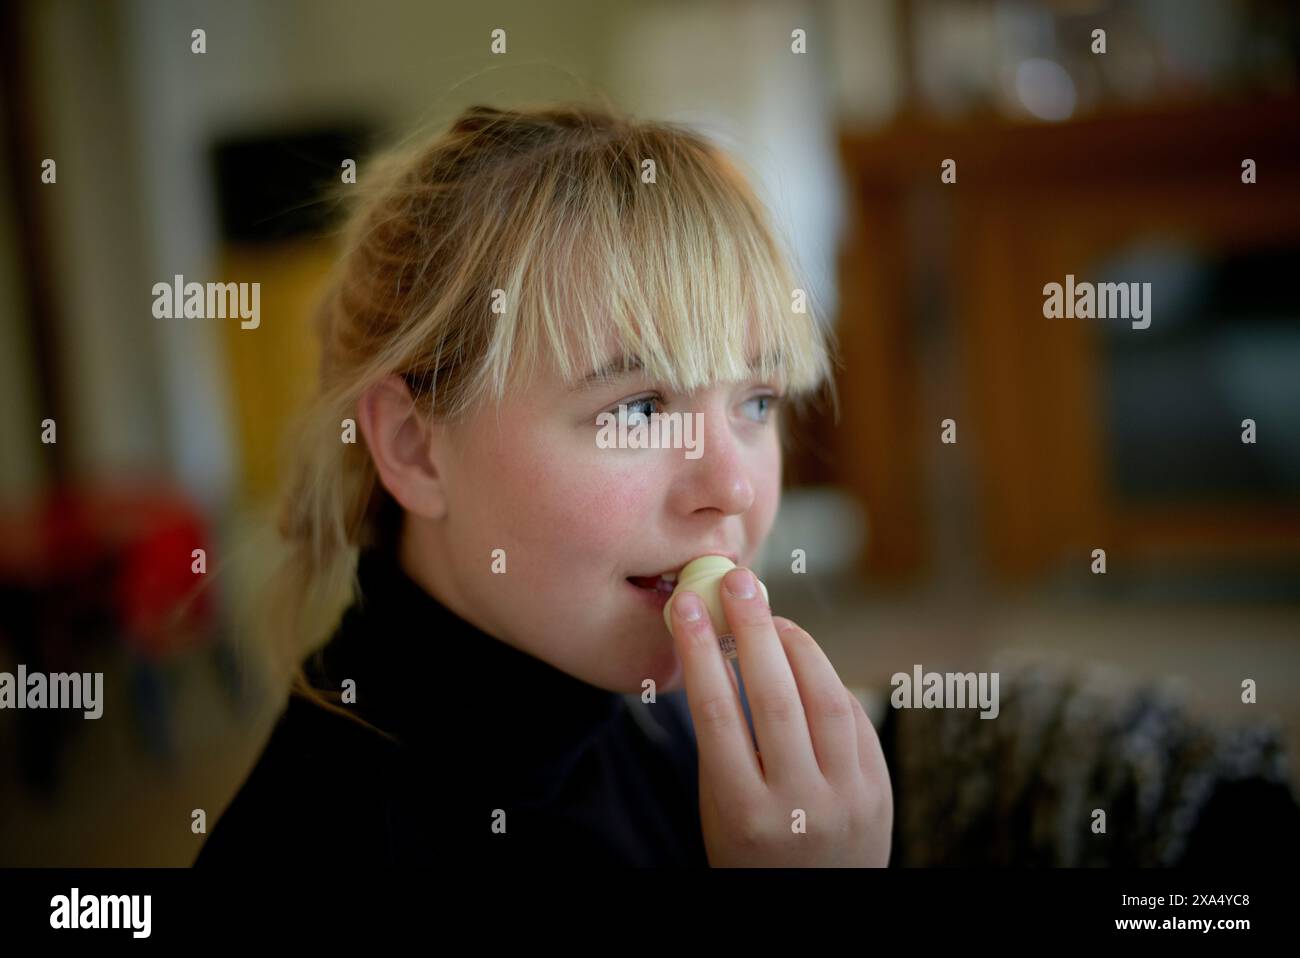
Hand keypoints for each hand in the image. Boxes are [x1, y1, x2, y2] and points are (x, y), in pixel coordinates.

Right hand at [668, 567, 892, 866]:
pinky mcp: (879, 788)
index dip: (701, 652)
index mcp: (743, 813)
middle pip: (775, 698)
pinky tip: (803, 660)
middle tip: (738, 581)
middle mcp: (798, 806)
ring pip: (824, 698)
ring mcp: (846, 797)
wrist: (815, 908)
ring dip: (796, 645)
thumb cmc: (750, 850)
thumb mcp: (720, 809)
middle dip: (753, 629)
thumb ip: (724, 742)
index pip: (718, 715)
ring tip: (772, 616)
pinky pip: (852, 716)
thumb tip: (726, 649)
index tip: (689, 606)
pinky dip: (825, 678)